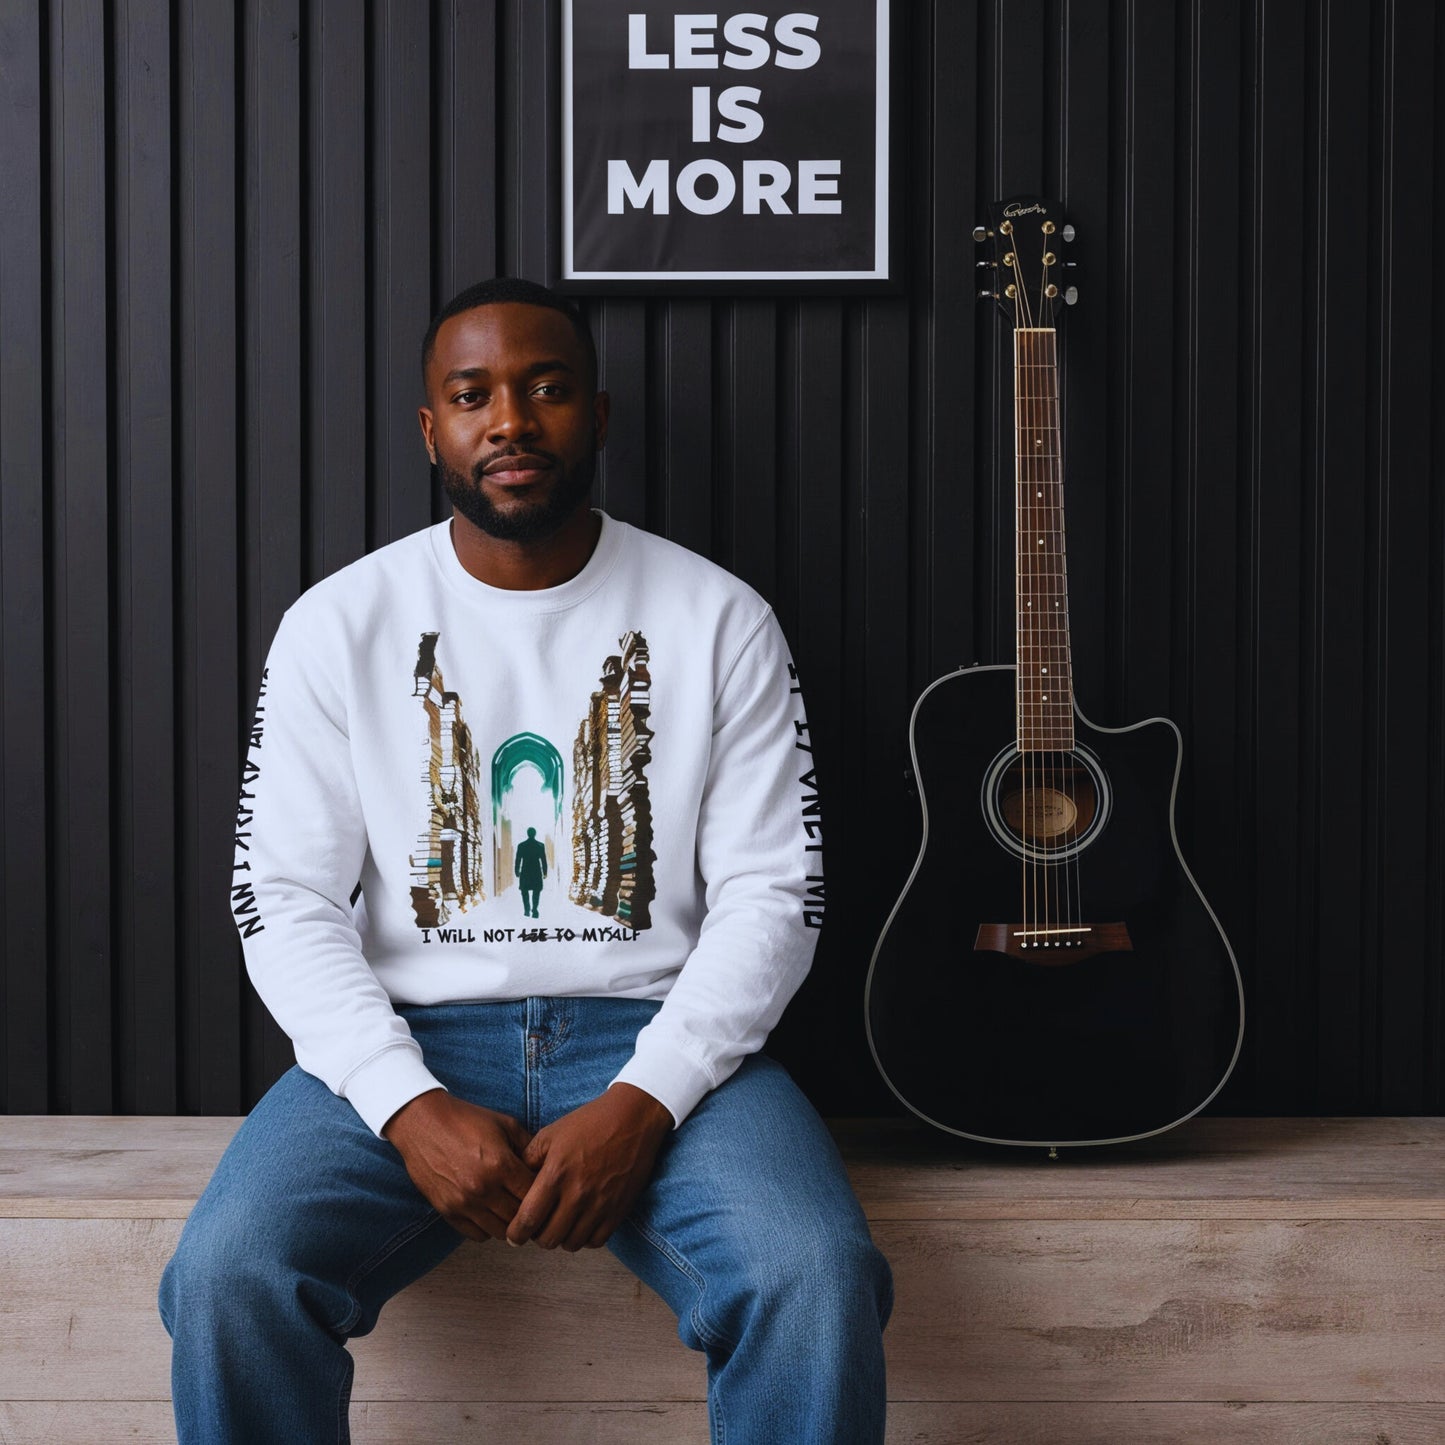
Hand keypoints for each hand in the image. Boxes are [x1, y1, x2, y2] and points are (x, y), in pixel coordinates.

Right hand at [383, 1089, 535, 1242]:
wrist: (423, 1123)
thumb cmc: (466, 1120)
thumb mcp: (505, 1124)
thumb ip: (529, 1146)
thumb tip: (547, 1166)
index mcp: (500, 1165)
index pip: (533, 1195)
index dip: (544, 1194)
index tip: (545, 1192)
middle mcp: (483, 1188)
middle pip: (519, 1218)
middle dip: (529, 1212)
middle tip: (532, 1206)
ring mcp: (463, 1203)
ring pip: (500, 1232)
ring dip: (509, 1224)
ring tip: (512, 1211)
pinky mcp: (447, 1211)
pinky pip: (477, 1235)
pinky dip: (487, 1228)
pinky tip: (490, 1213)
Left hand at [506, 1084, 673, 1251]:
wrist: (632, 1118)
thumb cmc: (589, 1122)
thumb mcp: (551, 1133)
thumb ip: (528, 1159)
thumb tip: (515, 1183)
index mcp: (556, 1174)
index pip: (528, 1219)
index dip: (515, 1233)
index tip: (513, 1234)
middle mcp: (577, 1194)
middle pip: (548, 1239)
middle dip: (537, 1237)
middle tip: (538, 1227)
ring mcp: (600, 1205)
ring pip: (571, 1243)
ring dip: (561, 1238)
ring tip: (560, 1224)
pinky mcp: (618, 1210)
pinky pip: (596, 1241)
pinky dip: (585, 1238)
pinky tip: (581, 1223)